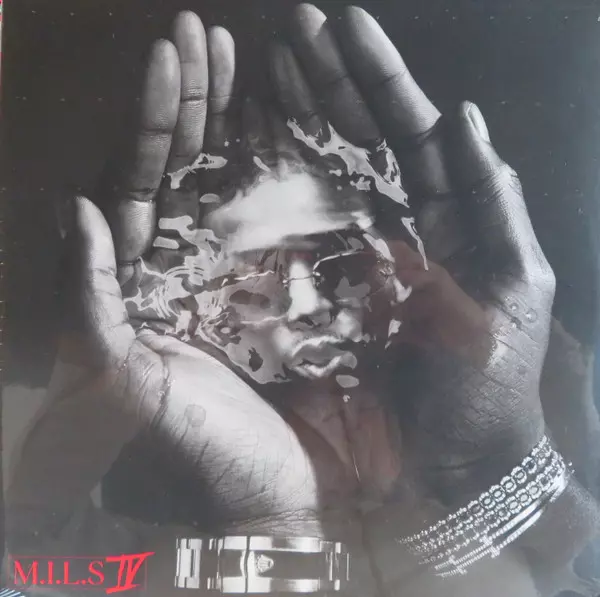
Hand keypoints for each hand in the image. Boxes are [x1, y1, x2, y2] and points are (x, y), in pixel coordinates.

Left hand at [65, 12, 355, 537]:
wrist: (271, 493)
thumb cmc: (198, 453)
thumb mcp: (127, 383)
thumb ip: (94, 304)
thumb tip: (75, 210)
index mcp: (147, 282)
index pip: (142, 182)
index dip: (155, 119)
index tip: (169, 54)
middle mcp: (191, 265)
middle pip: (186, 167)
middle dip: (193, 98)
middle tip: (204, 34)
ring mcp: (244, 271)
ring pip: (236, 182)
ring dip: (237, 118)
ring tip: (244, 55)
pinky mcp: (292, 288)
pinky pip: (289, 219)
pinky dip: (291, 169)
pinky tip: (296, 122)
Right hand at [269, 4, 553, 502]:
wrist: (458, 457)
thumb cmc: (492, 381)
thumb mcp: (512, 285)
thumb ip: (492, 203)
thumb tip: (465, 117)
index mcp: (452, 217)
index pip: (412, 130)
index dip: (379, 79)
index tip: (343, 25)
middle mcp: (402, 226)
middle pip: (365, 141)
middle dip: (333, 81)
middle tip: (294, 25)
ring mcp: (360, 258)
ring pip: (330, 177)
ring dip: (304, 121)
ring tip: (271, 65)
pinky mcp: (328, 295)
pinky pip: (304, 237)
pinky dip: (281, 194)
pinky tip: (257, 153)